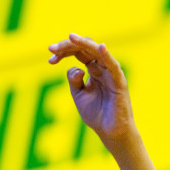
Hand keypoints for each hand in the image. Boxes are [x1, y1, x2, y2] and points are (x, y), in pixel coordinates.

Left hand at [47, 34, 135, 149]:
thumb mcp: (79, 95)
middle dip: (67, 46)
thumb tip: (76, 69)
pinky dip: (107, 56)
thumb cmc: (96, 114)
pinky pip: (113, 66)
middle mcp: (102, 66)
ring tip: (70, 37)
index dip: (63, 52)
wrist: (111, 132)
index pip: (77, 52)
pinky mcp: (119, 81)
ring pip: (97, 51)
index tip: (50, 59)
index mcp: (92, 68)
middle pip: (85, 48)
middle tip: (51, 49)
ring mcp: (110, 72)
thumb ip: (74, 80)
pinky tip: (100, 47)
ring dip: (83, 43)